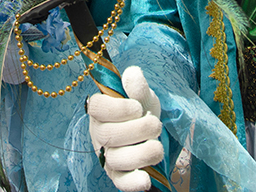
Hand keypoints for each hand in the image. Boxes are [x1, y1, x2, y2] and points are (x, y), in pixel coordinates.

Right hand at [87, 66, 163, 191]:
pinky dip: (132, 183)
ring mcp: (108, 156)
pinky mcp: (118, 175)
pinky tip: (146, 179)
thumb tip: (133, 74)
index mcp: (101, 111)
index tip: (137, 107)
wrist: (151, 130)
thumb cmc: (141, 110)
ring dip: (141, 153)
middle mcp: (99, 134)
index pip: (97, 108)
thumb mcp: (142, 94)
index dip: (117, 108)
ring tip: (157, 146)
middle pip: (108, 135)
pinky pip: (120, 182)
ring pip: (115, 159)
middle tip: (155, 124)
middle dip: (137, 130)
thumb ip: (137, 85)